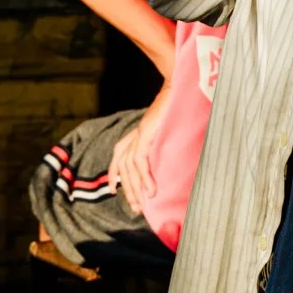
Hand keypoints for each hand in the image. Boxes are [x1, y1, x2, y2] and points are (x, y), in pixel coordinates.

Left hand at [110, 76, 178, 217]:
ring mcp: (140, 133)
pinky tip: (152, 190)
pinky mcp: (146, 132)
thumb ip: (164, 143)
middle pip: (124, 165)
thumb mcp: (168, 129)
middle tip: (136, 208)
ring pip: (130, 166)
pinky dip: (145, 176)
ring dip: (135, 187)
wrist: (179, 84)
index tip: (113, 189)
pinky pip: (141, 159)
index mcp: (139, 132)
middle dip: (127, 189)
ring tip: (143, 204)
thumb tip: (171, 162)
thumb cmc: (179, 107)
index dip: (114, 172)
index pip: (119, 154)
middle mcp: (136, 134)